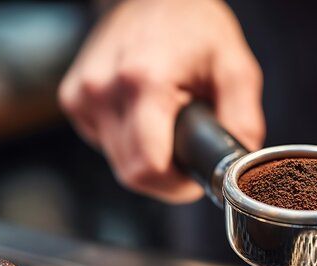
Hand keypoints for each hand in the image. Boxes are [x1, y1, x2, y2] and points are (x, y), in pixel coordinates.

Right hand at [59, 0, 263, 202]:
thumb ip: (242, 121)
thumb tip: (238, 167)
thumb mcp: (237, 70)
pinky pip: (103, 142)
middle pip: (131, 172)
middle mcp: (103, 88)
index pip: (147, 169)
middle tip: (186, 151)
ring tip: (166, 123)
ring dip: (145, 156)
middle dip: (164, 175)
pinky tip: (144, 114)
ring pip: (116, 161)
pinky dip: (127, 140)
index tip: (193, 175)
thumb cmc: (197, 28)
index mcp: (144, 81)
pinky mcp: (74, 98)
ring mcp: (83, 93)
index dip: (175, 185)